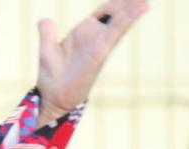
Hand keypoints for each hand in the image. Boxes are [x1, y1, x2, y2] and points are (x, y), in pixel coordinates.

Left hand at [36, 0, 148, 125]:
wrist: (52, 98)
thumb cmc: (52, 77)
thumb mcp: (47, 49)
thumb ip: (47, 33)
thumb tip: (44, 20)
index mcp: (83, 32)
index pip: (104, 12)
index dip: (116, 1)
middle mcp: (95, 36)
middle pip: (116, 13)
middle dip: (129, 2)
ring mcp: (100, 44)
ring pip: (120, 21)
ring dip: (133, 9)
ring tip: (145, 2)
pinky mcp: (100, 52)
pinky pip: (115, 33)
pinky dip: (127, 20)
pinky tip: (140, 9)